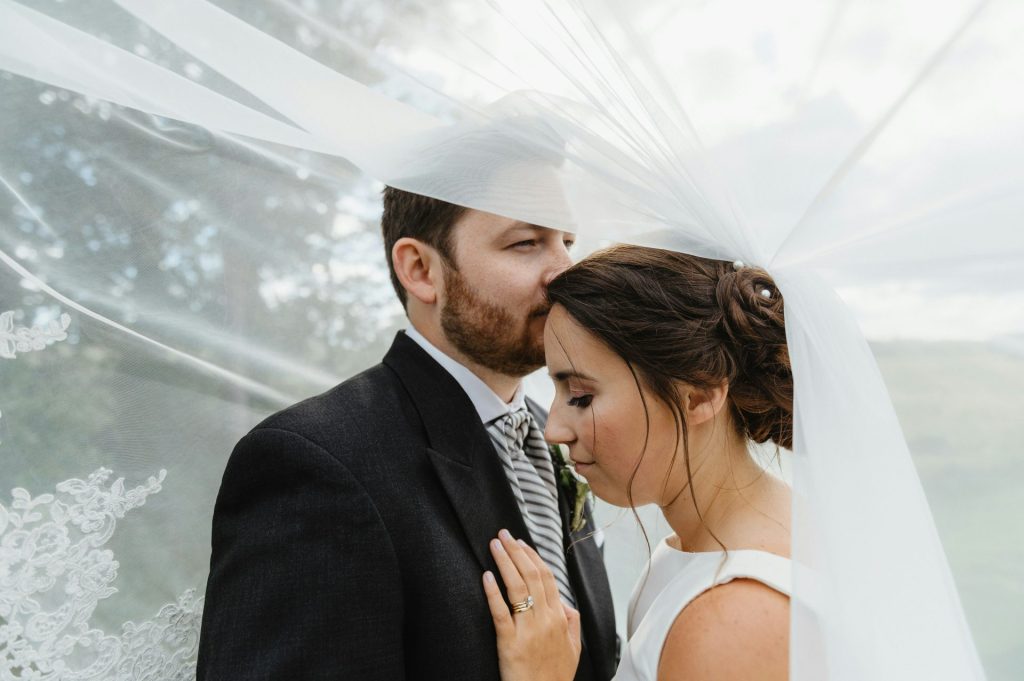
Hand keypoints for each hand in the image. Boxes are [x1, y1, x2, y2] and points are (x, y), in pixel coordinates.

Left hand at [482, 530, 581, 680]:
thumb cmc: (555, 677)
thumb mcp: (574, 649)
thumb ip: (572, 622)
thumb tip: (565, 603)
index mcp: (560, 618)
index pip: (547, 578)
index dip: (533, 557)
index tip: (521, 543)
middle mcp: (545, 620)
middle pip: (532, 576)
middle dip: (517, 552)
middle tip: (503, 535)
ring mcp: (528, 631)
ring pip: (517, 588)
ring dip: (505, 562)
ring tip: (494, 546)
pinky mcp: (510, 643)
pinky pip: (501, 613)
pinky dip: (493, 592)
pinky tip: (486, 576)